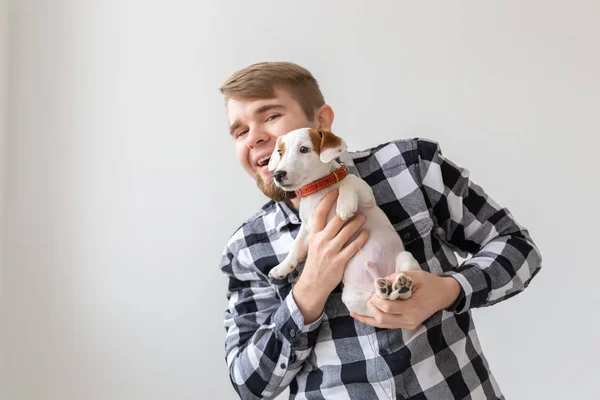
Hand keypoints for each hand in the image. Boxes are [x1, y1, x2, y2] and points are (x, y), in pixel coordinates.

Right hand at [293, 190, 369, 322]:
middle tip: (356, 205)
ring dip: (357, 222)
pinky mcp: (339, 261)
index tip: (334, 192)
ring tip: (363, 217)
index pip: (319, 214)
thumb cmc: (315, 263)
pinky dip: (361, 238)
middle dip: (348, 211)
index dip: (327, 201)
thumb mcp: (312, 245)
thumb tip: (331, 219)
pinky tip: (367, 233)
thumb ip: (320, 233)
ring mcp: (330, 251)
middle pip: (336, 220)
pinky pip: (353, 246)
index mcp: (314, 236)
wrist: (313, 284)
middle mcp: (321, 241)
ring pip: (346, 231)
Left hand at [350, 270, 460, 329]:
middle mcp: (410, 319)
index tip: (376, 290)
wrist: (444, 295)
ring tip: (356, 311)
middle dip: (372, 307)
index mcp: (413, 307)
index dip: (377, 299)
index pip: (387, 308)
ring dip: (369, 317)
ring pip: (382, 325)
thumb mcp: (415, 275)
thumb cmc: (430, 283)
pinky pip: (387, 325)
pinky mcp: (407, 326)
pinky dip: (373, 321)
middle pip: (382, 319)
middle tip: (371, 297)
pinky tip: (359, 317)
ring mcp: (409, 325)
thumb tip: (379, 283)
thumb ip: (397, 278)